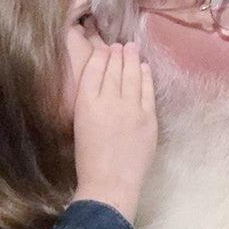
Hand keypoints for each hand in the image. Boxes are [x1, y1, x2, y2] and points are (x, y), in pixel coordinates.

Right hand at [70, 37, 156, 221]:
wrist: (110, 183)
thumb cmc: (89, 160)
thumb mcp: (80, 125)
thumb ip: (90, 102)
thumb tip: (101, 85)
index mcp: (86, 103)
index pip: (94, 70)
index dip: (100, 56)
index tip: (104, 49)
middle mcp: (108, 100)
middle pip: (115, 69)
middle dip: (118, 54)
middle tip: (120, 45)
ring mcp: (131, 107)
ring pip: (132, 75)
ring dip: (132, 59)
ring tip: (132, 49)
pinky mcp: (148, 117)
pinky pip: (148, 90)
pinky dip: (146, 76)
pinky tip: (145, 67)